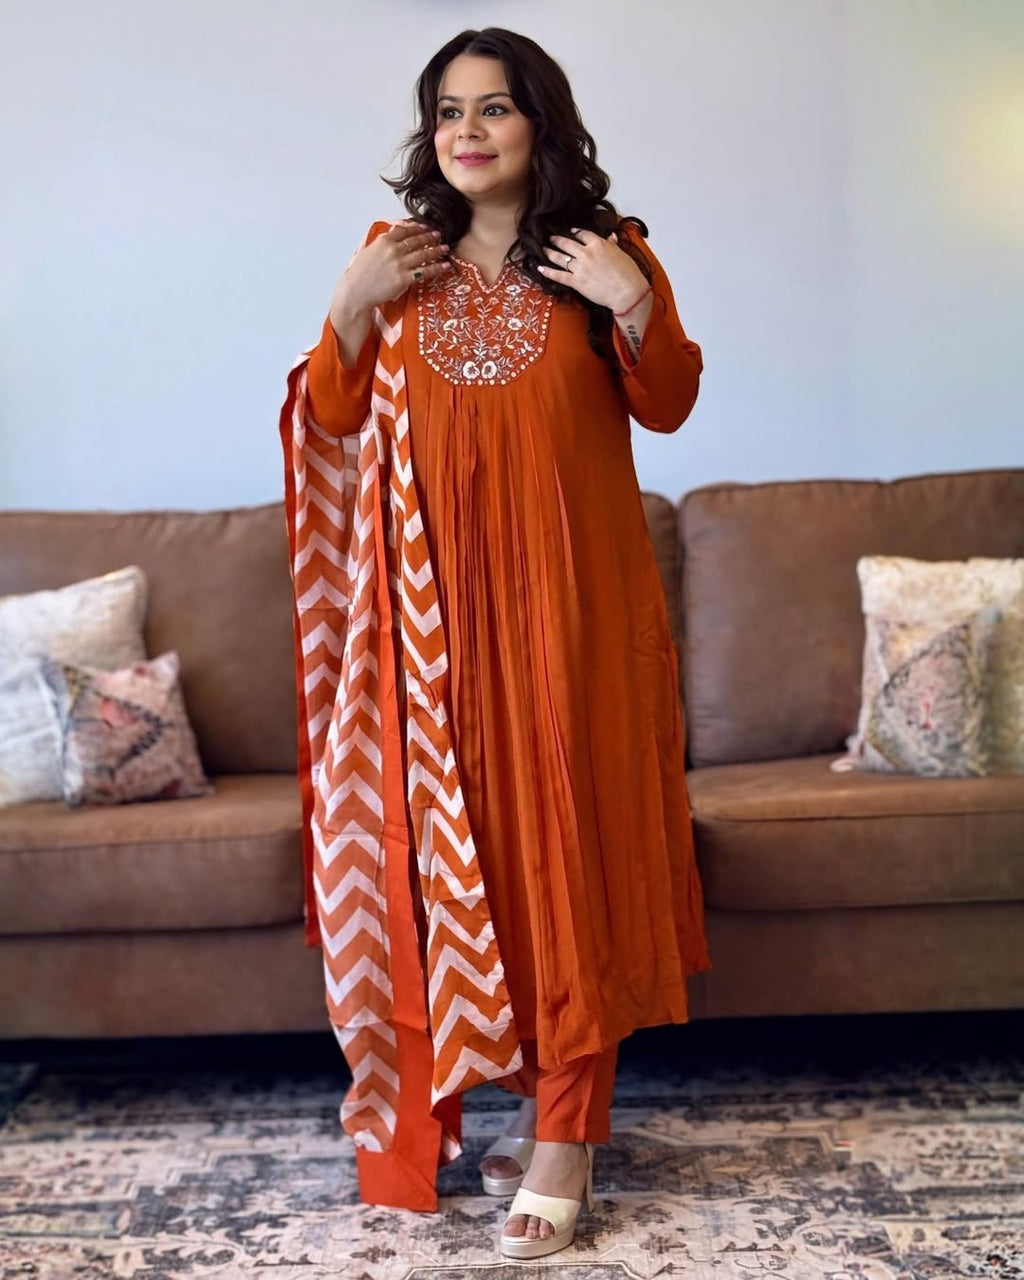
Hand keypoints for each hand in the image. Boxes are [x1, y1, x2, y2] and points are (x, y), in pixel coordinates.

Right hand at [329, 220, 450, 324]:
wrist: (356, 292)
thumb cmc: (359, 274)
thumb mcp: (368, 250)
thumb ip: (382, 242)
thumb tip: (393, 234)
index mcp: (383, 241)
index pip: (404, 230)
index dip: (417, 227)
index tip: (424, 226)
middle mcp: (393, 250)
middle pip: (416, 240)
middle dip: (430, 237)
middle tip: (438, 235)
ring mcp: (399, 265)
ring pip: (423, 254)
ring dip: (436, 250)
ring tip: (445, 248)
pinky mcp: (404, 279)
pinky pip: (425, 271)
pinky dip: (437, 268)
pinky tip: (445, 265)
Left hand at [538, 228, 646, 311]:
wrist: (626, 291)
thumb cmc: (628, 273)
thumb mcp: (621, 253)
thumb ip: (613, 244)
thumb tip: (612, 237)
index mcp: (598, 243)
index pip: (583, 234)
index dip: (575, 232)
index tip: (571, 231)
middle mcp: (586, 253)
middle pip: (567, 243)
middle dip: (557, 240)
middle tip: (551, 238)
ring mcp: (579, 267)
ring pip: (560, 257)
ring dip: (550, 252)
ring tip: (543, 250)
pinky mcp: (576, 281)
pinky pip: (558, 275)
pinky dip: (548, 271)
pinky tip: (540, 268)